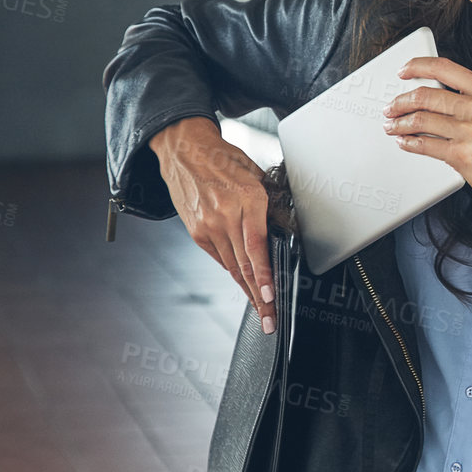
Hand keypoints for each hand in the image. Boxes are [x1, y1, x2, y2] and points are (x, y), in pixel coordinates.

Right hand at [151, 116, 278, 333]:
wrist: (184, 151)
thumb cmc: (224, 159)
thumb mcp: (256, 175)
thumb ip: (270, 204)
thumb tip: (287, 227)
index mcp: (247, 200)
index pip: (257, 248)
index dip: (265, 276)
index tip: (271, 297)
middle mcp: (225, 217)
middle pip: (245, 266)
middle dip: (260, 297)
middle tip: (270, 320)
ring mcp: (208, 227)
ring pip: (233, 267)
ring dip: (248, 290)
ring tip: (261, 310)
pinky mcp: (196, 232)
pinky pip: (220, 257)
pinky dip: (234, 271)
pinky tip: (245, 285)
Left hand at [383, 57, 471, 245]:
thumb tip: (439, 96)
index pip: (445, 68)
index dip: (418, 66)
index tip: (405, 71)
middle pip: (426, 95)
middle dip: (401, 101)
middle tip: (392, 106)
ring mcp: (470, 132)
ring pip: (420, 119)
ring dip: (400, 123)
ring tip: (393, 125)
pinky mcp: (461, 156)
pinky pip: (424, 145)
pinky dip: (409, 143)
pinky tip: (405, 143)